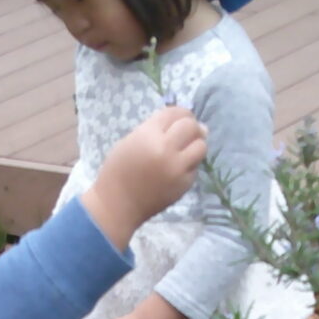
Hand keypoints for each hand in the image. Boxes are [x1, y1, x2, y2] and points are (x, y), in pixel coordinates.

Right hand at [82, 107, 206, 248]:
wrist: (118, 204)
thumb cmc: (118, 171)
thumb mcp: (131, 140)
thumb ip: (156, 129)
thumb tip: (189, 124)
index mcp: (148, 135)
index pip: (174, 113)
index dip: (180, 113)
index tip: (179, 118)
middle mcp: (166, 149)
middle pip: (191, 126)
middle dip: (191, 126)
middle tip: (186, 132)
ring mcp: (177, 168)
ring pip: (201, 146)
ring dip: (196, 144)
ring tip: (186, 149)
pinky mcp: (184, 184)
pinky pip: (196, 166)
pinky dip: (190, 163)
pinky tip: (179, 166)